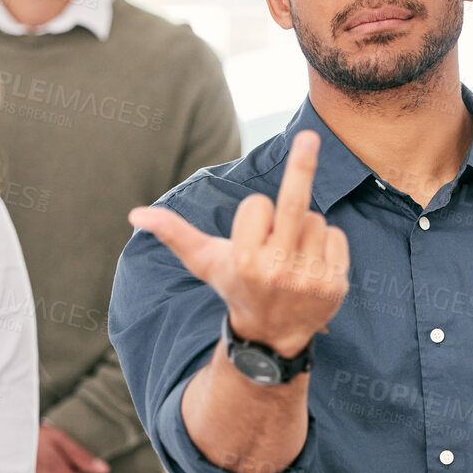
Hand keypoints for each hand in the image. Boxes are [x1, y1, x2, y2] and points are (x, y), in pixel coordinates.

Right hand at [129, 130, 347, 358]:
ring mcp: (308, 278)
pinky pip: (337, 236)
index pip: (257, 205)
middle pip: (292, 203)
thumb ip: (174, 234)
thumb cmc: (237, 286)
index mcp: (244, 260)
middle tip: (307, 136)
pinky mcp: (335, 284)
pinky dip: (327, 243)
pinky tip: (312, 264)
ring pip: (315, 219)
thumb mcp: (204, 262)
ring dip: (304, 229)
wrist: (272, 336)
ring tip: (291, 256)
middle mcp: (276, 270)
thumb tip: (136, 214)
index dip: (255, 215)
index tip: (252, 238)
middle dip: (300, 166)